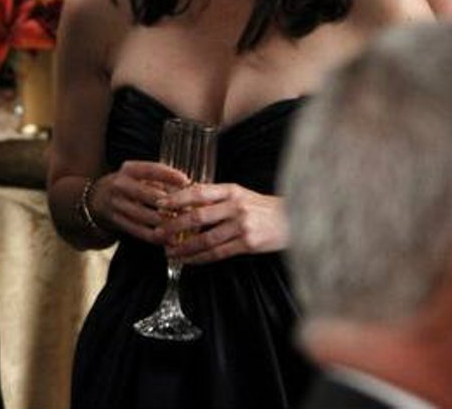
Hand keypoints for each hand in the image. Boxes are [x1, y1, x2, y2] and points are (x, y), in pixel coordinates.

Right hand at [89, 160, 187, 244]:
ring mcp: (115, 203)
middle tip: (187, 210)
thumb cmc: (128, 185)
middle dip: (169, 204)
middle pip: (147, 194)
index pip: (150, 169)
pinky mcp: (115, 220)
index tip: (186, 181)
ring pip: (144, 216)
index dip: (169, 175)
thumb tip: (189, 189)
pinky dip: (156, 237)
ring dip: (164, 223)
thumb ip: (161, 181)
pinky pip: (139, 231)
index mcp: (128, 169)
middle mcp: (119, 184)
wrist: (96, 199)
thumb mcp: (138, 176)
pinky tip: (169, 239)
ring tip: (181, 226)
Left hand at [159, 182, 287, 264]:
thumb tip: (184, 199)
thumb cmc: (261, 207)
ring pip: (205, 239)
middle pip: (197, 217)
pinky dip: (200, 258)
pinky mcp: (249, 244)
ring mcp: (243, 226)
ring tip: (169, 252)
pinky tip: (189, 261)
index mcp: (231, 190)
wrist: (294, 220)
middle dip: (173, 226)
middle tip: (157, 233)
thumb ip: (215, 197)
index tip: (159, 205)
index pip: (198, 192)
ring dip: (184, 247)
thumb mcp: (240, 194)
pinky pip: (218, 253)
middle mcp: (236, 207)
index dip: (176, 198)